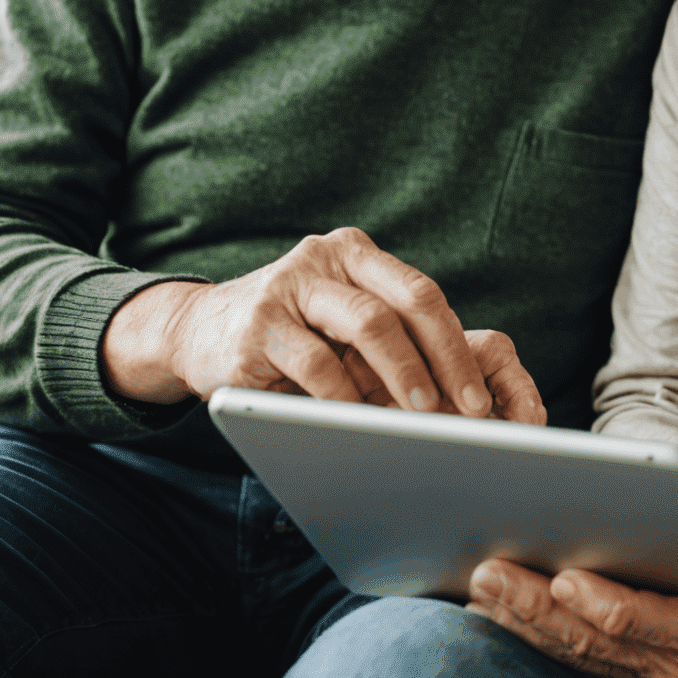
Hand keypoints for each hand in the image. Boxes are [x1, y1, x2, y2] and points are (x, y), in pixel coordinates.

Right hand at [100, 226, 544, 422]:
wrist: (197, 332)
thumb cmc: (291, 335)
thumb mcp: (339, 324)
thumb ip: (387, 340)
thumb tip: (456, 398)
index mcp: (357, 255)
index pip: (422, 294)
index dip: (456, 347)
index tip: (480, 398)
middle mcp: (327, 259)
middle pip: (404, 304)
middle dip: (443, 361)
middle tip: (465, 412)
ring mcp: (291, 288)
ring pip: (366, 324)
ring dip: (401, 374)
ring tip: (419, 417)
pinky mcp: (259, 325)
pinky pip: (314, 362)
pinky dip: (344, 397)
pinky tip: (357, 423)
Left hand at [466, 522, 677, 677]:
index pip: (647, 621)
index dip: (600, 602)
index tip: (558, 576)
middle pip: (599, 642)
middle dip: (536, 609)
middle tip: (484, 574)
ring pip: (587, 657)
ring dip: (530, 624)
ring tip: (480, 589)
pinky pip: (596, 663)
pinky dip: (551, 639)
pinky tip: (512, 613)